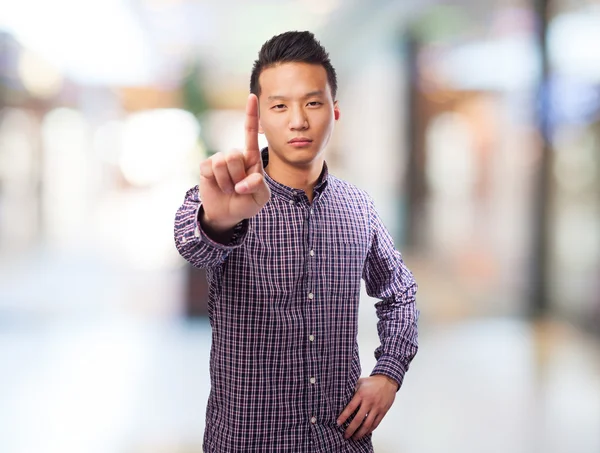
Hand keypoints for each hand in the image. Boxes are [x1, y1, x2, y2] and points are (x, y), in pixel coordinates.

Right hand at [199, 94, 270, 233]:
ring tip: (229, 188)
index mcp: (251, 158)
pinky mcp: (206, 167)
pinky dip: (218, 182)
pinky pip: (211, 168)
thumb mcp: (260, 198)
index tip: (252, 96)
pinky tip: (219, 187)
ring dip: (228, 181)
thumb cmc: (247, 202)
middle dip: (238, 176)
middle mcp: (235, 155)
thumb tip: (243, 182)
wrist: (227, 214)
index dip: (251, 114)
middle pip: (236, 154)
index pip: (250, 133)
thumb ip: (258, 187)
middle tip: (239, 188)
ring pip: (223, 162)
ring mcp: (219, 160)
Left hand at [337, 375, 397, 440]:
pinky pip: (375, 423)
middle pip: (358, 419)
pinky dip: (369, 430)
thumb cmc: (372, 382)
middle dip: (351, 429)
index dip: (344, 417)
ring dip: (360, 433)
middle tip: (345, 435)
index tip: (338, 423)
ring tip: (354, 438)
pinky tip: (364, 433)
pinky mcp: (383, 411)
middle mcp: (369, 402)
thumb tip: (342, 397)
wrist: (387, 381)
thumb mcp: (360, 382)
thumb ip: (352, 389)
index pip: (350, 408)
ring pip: (367, 424)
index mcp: (361, 394)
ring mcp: (376, 408)